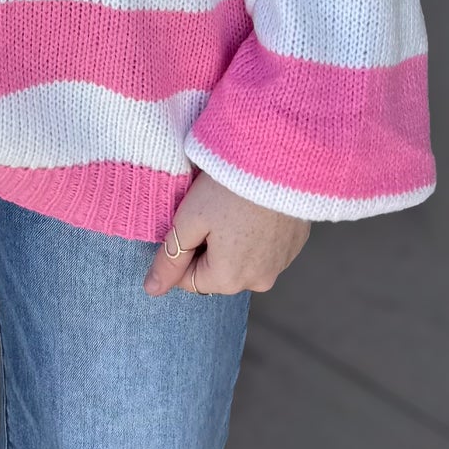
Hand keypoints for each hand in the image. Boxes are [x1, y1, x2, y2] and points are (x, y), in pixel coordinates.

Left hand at [143, 167, 309, 296]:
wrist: (278, 159)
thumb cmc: (229, 188)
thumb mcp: (189, 220)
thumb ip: (170, 259)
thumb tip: (152, 289)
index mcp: (228, 280)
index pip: (189, 280)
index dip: (182, 250)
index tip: (189, 220)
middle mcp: (258, 282)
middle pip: (218, 272)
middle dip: (208, 247)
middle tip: (211, 210)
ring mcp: (280, 265)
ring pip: (242, 261)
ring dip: (233, 242)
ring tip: (233, 207)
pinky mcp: (295, 246)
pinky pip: (266, 248)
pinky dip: (256, 234)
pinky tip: (254, 207)